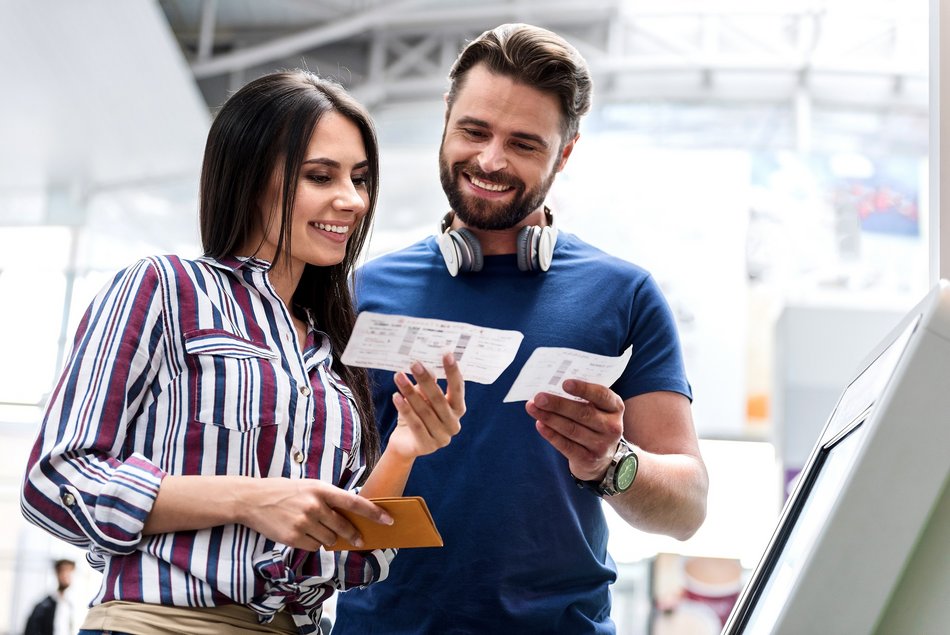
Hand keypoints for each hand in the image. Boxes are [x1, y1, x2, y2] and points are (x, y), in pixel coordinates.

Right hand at [238, 477, 393, 550]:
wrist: (252, 499)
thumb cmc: (284, 491)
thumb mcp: (309, 486)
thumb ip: (329, 498)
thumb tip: (350, 515)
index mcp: (321, 489)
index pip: (354, 503)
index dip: (373, 512)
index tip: (388, 519)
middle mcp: (314, 506)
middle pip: (343, 526)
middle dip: (353, 535)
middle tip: (360, 539)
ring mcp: (303, 523)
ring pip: (329, 539)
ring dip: (328, 538)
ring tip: (314, 527)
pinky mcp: (293, 538)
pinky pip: (314, 547)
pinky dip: (312, 543)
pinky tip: (301, 533)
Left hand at [386, 352, 464, 459]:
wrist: (405, 443)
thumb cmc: (417, 415)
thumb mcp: (422, 397)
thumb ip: (427, 384)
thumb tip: (426, 368)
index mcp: (458, 409)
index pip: (458, 388)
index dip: (453, 371)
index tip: (447, 354)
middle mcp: (454, 424)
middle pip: (440, 399)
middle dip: (426, 380)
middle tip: (414, 364)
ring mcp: (442, 437)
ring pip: (425, 411)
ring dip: (410, 392)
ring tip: (399, 377)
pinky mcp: (427, 446)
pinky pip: (415, 425)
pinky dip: (405, 410)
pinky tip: (396, 396)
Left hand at [526, 379, 624, 480]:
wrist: (604, 459)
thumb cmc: (594, 424)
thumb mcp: (597, 409)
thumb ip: (582, 398)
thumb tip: (551, 387)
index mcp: (615, 408)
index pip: (601, 395)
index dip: (584, 389)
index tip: (565, 384)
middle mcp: (612, 427)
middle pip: (582, 413)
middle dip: (558, 404)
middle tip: (539, 398)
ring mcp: (601, 445)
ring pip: (572, 429)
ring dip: (549, 418)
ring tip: (532, 408)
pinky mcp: (588, 459)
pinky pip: (566, 446)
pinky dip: (551, 434)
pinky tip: (539, 425)